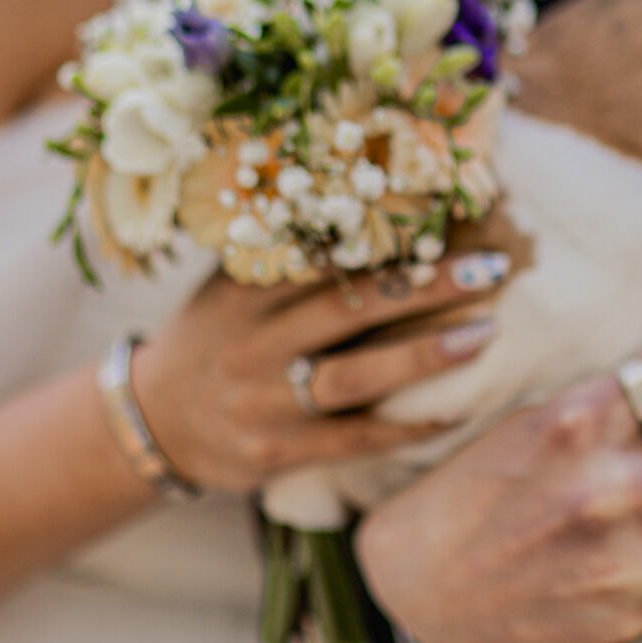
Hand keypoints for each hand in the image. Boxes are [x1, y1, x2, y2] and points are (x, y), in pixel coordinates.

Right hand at [129, 255, 509, 495]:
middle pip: (349, 311)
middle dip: (425, 289)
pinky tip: (456, 412)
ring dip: (425, 357)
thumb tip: (360, 188)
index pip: (322, 258)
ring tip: (484, 336)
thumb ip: (285, 250)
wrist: (151, 422)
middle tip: (490, 269)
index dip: (386, 239)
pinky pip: (355, 441)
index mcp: (245, 292)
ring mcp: (264, 403)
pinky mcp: (277, 453)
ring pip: (355, 379)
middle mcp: (254, 345)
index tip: (446, 218)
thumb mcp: (230, 285)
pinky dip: (408, 427)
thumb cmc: (212, 336)